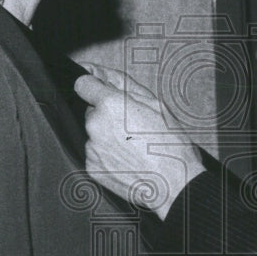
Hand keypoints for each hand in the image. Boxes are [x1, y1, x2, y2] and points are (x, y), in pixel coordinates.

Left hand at [75, 67, 204, 219]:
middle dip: (108, 115)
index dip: (94, 86)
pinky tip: (128, 158)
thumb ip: (122, 83)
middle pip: (92, 111)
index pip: (83, 84)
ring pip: (94, 133)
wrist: (174, 184)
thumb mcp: (155, 103)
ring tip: (134, 146)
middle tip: (134, 127)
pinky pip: (95, 153)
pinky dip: (108, 154)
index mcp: (110, 105)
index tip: (100, 90)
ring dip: (108, 135)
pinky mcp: (92, 167)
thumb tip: (98, 71)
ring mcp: (92, 148)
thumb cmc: (170, 145)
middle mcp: (95, 126)